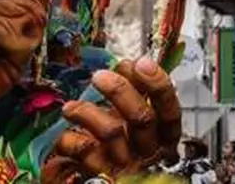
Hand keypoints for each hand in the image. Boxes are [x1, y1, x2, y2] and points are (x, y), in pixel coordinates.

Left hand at [42, 58, 180, 183]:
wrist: (85, 180)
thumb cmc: (110, 145)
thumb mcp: (124, 117)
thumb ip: (131, 92)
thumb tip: (129, 64)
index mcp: (159, 137)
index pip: (169, 111)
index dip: (158, 86)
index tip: (141, 63)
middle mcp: (146, 152)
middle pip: (143, 118)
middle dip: (121, 91)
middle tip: (99, 76)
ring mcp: (125, 165)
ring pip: (113, 132)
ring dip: (88, 112)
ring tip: (70, 107)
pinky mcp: (101, 176)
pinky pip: (85, 149)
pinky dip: (71, 138)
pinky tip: (64, 136)